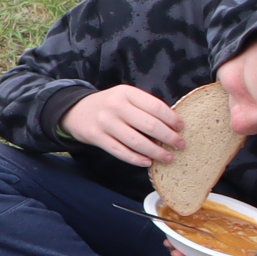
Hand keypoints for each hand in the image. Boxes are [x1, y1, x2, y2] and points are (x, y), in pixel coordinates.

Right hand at [63, 84, 185, 168]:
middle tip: (180, 145)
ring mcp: (105, 122)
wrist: (75, 110)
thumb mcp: (125, 98)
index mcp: (126, 93)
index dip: (172, 119)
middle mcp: (115, 106)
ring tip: (168, 157)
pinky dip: (136, 159)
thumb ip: (144, 108)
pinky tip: (147, 162)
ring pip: (136, 141)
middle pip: (149, 125)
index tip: (181, 128)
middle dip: (169, 137)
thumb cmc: (109, 106)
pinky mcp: (96, 137)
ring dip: (156, 152)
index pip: (156, 106)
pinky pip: (120, 151)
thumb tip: (173, 126)